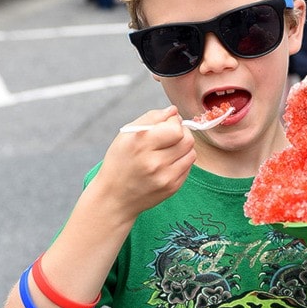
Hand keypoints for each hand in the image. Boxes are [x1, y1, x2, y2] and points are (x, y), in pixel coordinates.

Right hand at [95, 105, 195, 221]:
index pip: (175, 128)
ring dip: (184, 147)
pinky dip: (181, 161)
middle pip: (188, 140)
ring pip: (191, 153)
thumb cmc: (120, 161)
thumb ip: (151, 118)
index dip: (174, 122)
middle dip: (182, 133)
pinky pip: (188, 167)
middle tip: (171, 135)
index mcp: (140, 144)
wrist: (114, 197)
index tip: (167, 123)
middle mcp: (154, 162)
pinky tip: (168, 163)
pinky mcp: (172, 188)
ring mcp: (165, 177)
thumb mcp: (127, 134)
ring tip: (169, 149)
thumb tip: (173, 110)